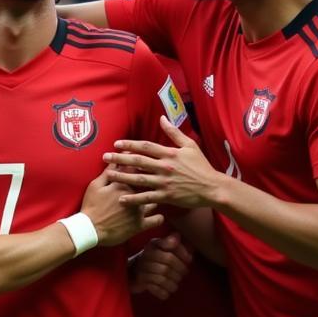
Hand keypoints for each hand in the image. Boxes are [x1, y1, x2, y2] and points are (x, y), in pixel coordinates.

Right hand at [80, 171, 163, 245]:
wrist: (90, 230)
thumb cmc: (91, 207)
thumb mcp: (95, 186)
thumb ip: (107, 173)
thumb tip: (115, 159)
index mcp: (123, 184)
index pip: (136, 168)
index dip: (141, 164)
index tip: (143, 164)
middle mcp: (134, 195)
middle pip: (149, 182)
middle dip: (152, 179)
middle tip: (152, 179)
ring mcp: (139, 211)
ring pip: (155, 199)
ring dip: (155, 198)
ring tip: (155, 197)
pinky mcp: (140, 225)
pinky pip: (157, 220)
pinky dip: (159, 217)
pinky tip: (158, 216)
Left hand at [103, 117, 220, 208]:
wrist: (212, 187)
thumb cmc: (201, 166)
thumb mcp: (190, 146)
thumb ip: (174, 132)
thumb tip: (162, 118)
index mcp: (169, 153)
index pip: (145, 146)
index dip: (129, 144)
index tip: (116, 144)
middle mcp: (165, 167)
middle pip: (138, 161)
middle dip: (119, 159)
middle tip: (105, 157)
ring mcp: (164, 182)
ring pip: (139, 179)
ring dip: (122, 176)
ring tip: (108, 175)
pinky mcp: (166, 196)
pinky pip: (146, 197)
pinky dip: (133, 198)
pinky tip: (121, 198)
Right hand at [129, 234, 192, 299]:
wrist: (132, 271)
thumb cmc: (154, 258)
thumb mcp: (162, 247)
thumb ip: (172, 242)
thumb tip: (177, 236)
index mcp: (153, 245)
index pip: (171, 249)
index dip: (182, 254)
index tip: (189, 259)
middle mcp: (146, 255)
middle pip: (168, 265)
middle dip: (179, 271)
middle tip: (182, 275)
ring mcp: (141, 269)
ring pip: (162, 279)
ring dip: (172, 284)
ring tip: (174, 284)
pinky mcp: (139, 281)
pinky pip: (156, 289)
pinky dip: (164, 292)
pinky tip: (166, 291)